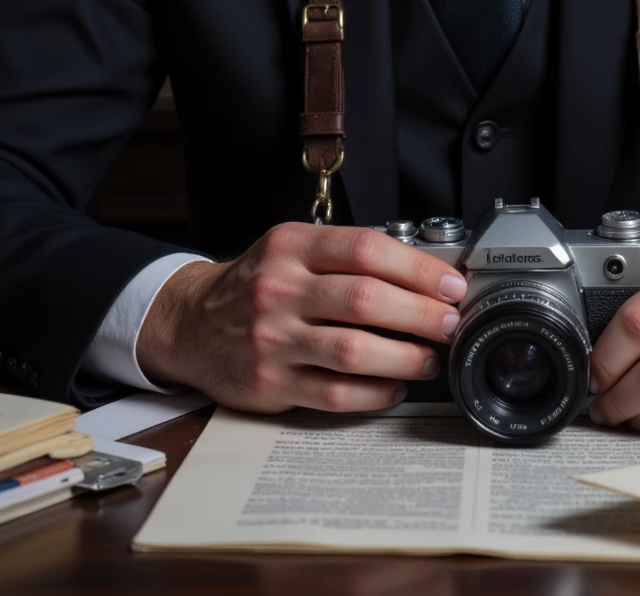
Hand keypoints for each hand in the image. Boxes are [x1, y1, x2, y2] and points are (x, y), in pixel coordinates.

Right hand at [135, 222, 467, 413]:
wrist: (190, 323)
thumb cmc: (255, 284)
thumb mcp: (290, 250)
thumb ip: (343, 256)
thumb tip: (422, 275)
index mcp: (292, 245)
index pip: (366, 249)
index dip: (417, 268)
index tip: (449, 284)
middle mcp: (280, 288)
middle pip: (366, 299)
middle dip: (421, 313)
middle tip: (449, 323)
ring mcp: (273, 338)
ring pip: (354, 351)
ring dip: (405, 357)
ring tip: (429, 359)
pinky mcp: (270, 383)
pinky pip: (335, 393)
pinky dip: (374, 393)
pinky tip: (394, 388)